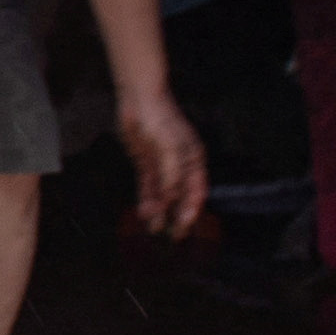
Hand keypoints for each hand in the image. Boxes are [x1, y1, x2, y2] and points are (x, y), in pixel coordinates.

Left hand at [116, 85, 208, 238]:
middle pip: (181, 196)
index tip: (185, 224)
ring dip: (160, 211)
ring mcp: (163, 165)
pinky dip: (147, 199)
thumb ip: (170, 173)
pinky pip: (148, 186)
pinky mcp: (147, 163)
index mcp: (194, 159)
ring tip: (153, 228)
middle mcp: (181, 165)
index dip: (191, 208)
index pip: (196, 190)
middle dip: (177, 215)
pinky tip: (144, 212)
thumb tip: (169, 197)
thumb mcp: (168, 146)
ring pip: (163, 194)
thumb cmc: (160, 117)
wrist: (139, 98)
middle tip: (173, 236)